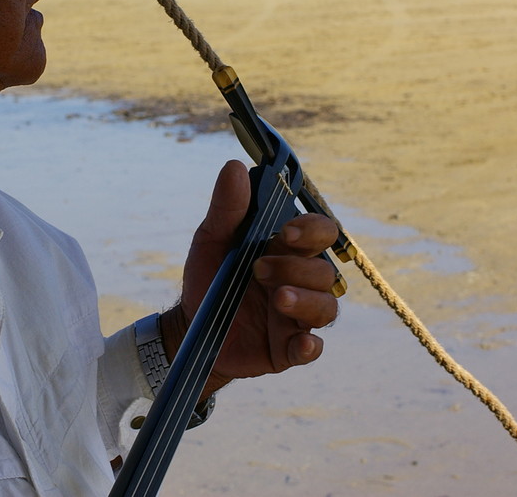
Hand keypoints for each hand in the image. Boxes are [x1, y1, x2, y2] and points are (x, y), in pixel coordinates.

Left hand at [160, 160, 339, 396]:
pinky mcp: (288, 348)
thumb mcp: (211, 239)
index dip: (312, 230)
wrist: (190, 327)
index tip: (286, 233)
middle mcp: (300, 281)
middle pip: (325, 271)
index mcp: (287, 250)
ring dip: (306, 301)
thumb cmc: (209, 276)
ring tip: (277, 299)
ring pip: (327, 308)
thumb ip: (227, 207)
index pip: (321, 232)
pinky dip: (310, 347)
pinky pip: (312, 349)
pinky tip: (299, 343)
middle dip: (297, 268)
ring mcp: (297, 316)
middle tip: (259, 269)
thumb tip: (234, 166)